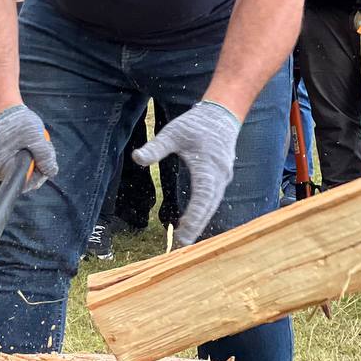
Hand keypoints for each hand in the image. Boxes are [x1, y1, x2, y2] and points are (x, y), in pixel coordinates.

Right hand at [0, 104, 57, 188]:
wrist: (6, 110)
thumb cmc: (18, 122)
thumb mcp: (35, 138)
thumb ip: (45, 156)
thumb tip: (51, 172)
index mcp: (2, 168)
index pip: (26, 183)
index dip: (40, 174)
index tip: (45, 158)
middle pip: (27, 178)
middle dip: (39, 164)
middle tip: (42, 145)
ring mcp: (0, 166)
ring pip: (26, 171)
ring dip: (35, 159)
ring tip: (36, 142)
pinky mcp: (4, 160)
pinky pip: (21, 164)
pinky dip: (30, 156)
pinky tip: (31, 144)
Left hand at [133, 101, 240, 246]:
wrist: (221, 115)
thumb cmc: (195, 123)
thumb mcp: (173, 133)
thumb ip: (156, 147)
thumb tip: (136, 158)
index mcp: (209, 165)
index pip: (203, 196)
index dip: (194, 216)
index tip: (183, 233)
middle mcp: (220, 175)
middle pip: (209, 206)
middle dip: (197, 226)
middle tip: (182, 245)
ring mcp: (223, 177)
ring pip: (212, 204)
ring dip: (200, 221)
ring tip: (185, 239)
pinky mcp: (221, 178)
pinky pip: (213, 199)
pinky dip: (204, 212)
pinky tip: (192, 223)